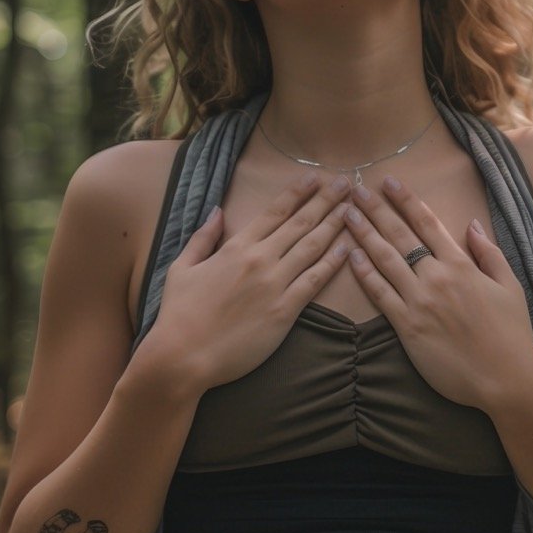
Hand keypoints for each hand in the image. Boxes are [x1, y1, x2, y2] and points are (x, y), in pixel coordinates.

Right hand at [139, 171, 351, 396]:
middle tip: (346, 182)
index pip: (274, 212)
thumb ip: (203, 238)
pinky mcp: (285, 312)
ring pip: (313, 247)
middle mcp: (260, 260)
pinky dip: (333, 263)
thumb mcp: (181, 268)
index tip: (315, 176)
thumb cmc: (178, 314)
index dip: (297, 192)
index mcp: (236, 247)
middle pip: (300, 223)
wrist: (183, 356)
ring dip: (335, 225)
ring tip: (353, 208)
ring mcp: (275, 285)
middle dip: (326, 200)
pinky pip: (315, 281)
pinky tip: (348, 249)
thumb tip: (218, 211)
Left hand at [342, 177, 532, 412]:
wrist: (506, 378)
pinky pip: (380, 294)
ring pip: (385, 259)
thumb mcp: (510, 285)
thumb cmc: (512, 334)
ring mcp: (420, 301)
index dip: (405, 199)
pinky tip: (351, 256)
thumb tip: (471, 224)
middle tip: (355, 189)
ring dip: (364, 234)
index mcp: (461, 264)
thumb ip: (488, 253)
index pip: (427, 222)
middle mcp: (437, 277)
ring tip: (346, 214)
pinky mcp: (408, 327)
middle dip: (376, 209)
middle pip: (400, 235)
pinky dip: (365, 273)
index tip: (388, 181)